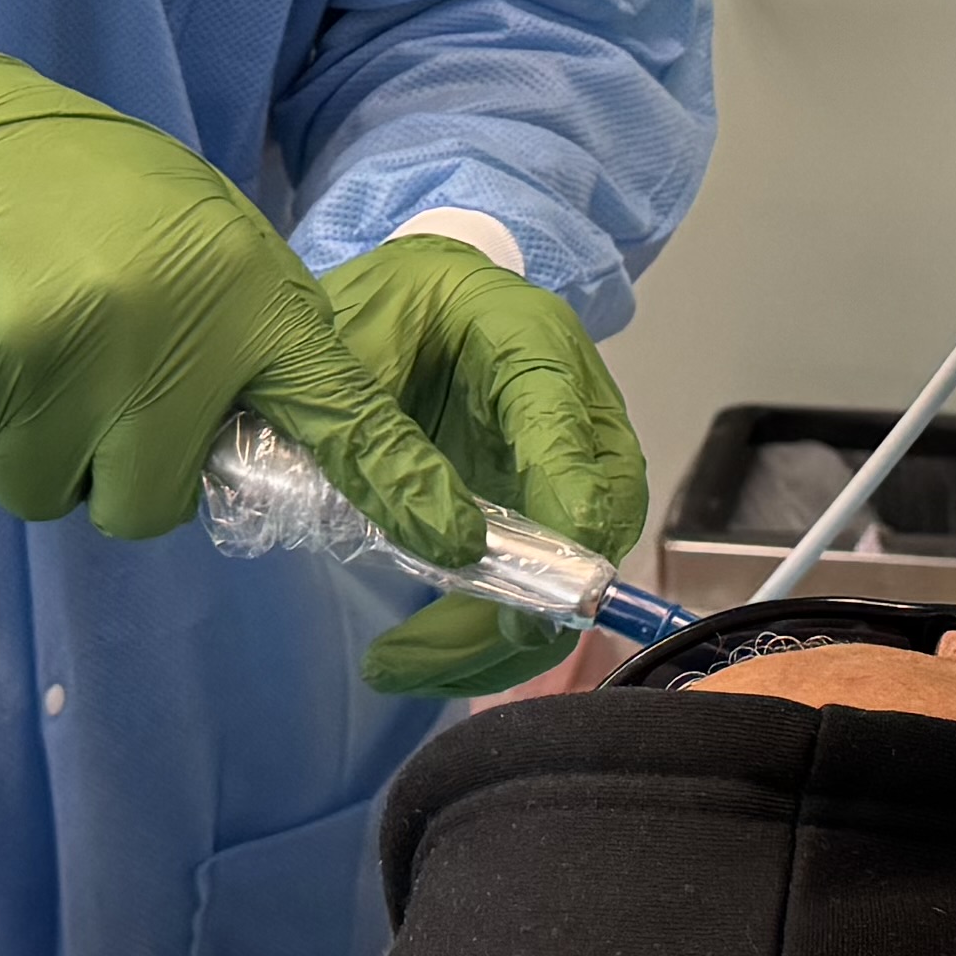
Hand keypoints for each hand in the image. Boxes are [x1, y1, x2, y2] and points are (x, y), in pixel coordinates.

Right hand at [0, 43, 368, 540]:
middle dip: (121, 463)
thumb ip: (248, 337)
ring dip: (34, 448)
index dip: (396, 482)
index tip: (452, 537)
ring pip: (47, 496)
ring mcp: (41, 367)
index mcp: (237, 292)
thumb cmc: (82, 191)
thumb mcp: (203, 235)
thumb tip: (282, 447)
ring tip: (26, 346)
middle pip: (149, 505)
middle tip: (94, 376)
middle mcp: (150, 336)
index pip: (335, 409)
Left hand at [307, 231, 647, 697]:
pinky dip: (492, 629)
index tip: (517, 604)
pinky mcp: (547, 499)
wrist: (420, 289)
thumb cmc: (390, 306)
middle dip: (524, 612)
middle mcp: (579, 408)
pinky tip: (422, 650)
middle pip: (598, 525)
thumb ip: (380, 436)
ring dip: (502, 639)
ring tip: (399, 666)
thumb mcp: (357, 348)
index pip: (577, 447)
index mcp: (536, 347)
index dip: (563, 529)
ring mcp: (571, 460)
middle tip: (419, 654)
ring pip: (579, 568)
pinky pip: (546, 578)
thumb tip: (438, 544)